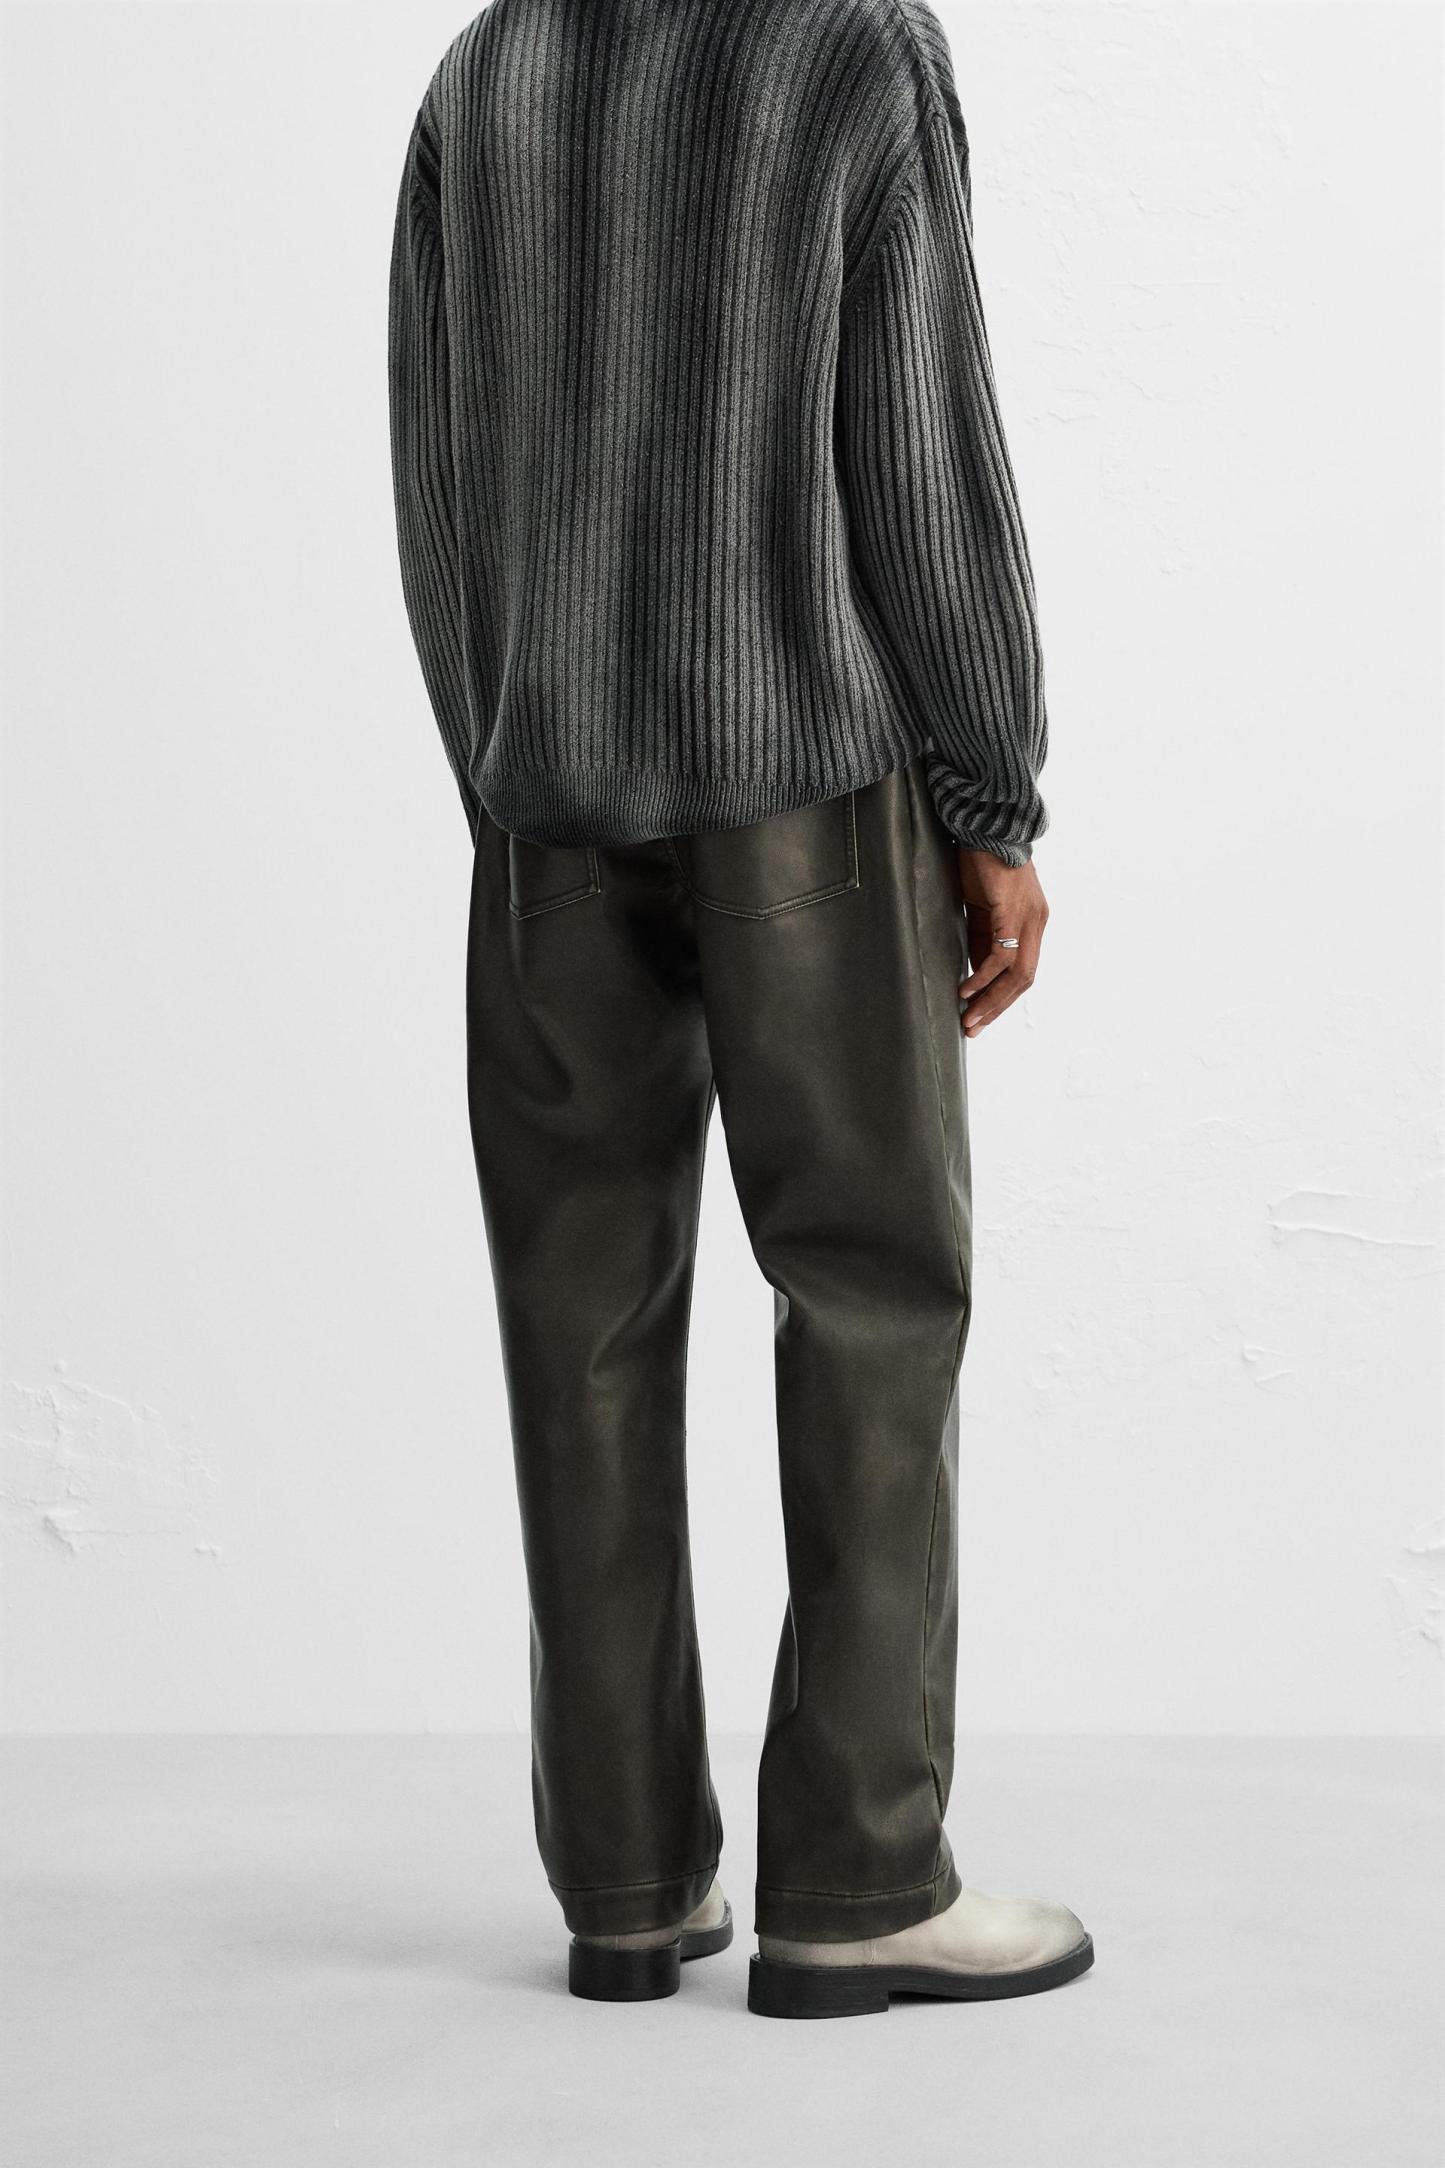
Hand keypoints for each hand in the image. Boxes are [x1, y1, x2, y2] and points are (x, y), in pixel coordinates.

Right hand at [956, 850, 1048, 1037]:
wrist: (986, 826)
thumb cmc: (982, 863)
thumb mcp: (983, 908)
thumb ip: (983, 938)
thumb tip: (976, 972)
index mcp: (1032, 923)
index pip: (1022, 972)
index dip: (1002, 998)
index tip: (980, 1017)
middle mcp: (1036, 923)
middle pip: (1024, 980)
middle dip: (997, 1008)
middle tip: (973, 1028)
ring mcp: (1028, 919)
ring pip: (1016, 974)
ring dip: (991, 1000)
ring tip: (969, 1017)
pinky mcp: (1012, 912)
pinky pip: (1001, 956)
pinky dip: (984, 977)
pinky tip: (966, 990)